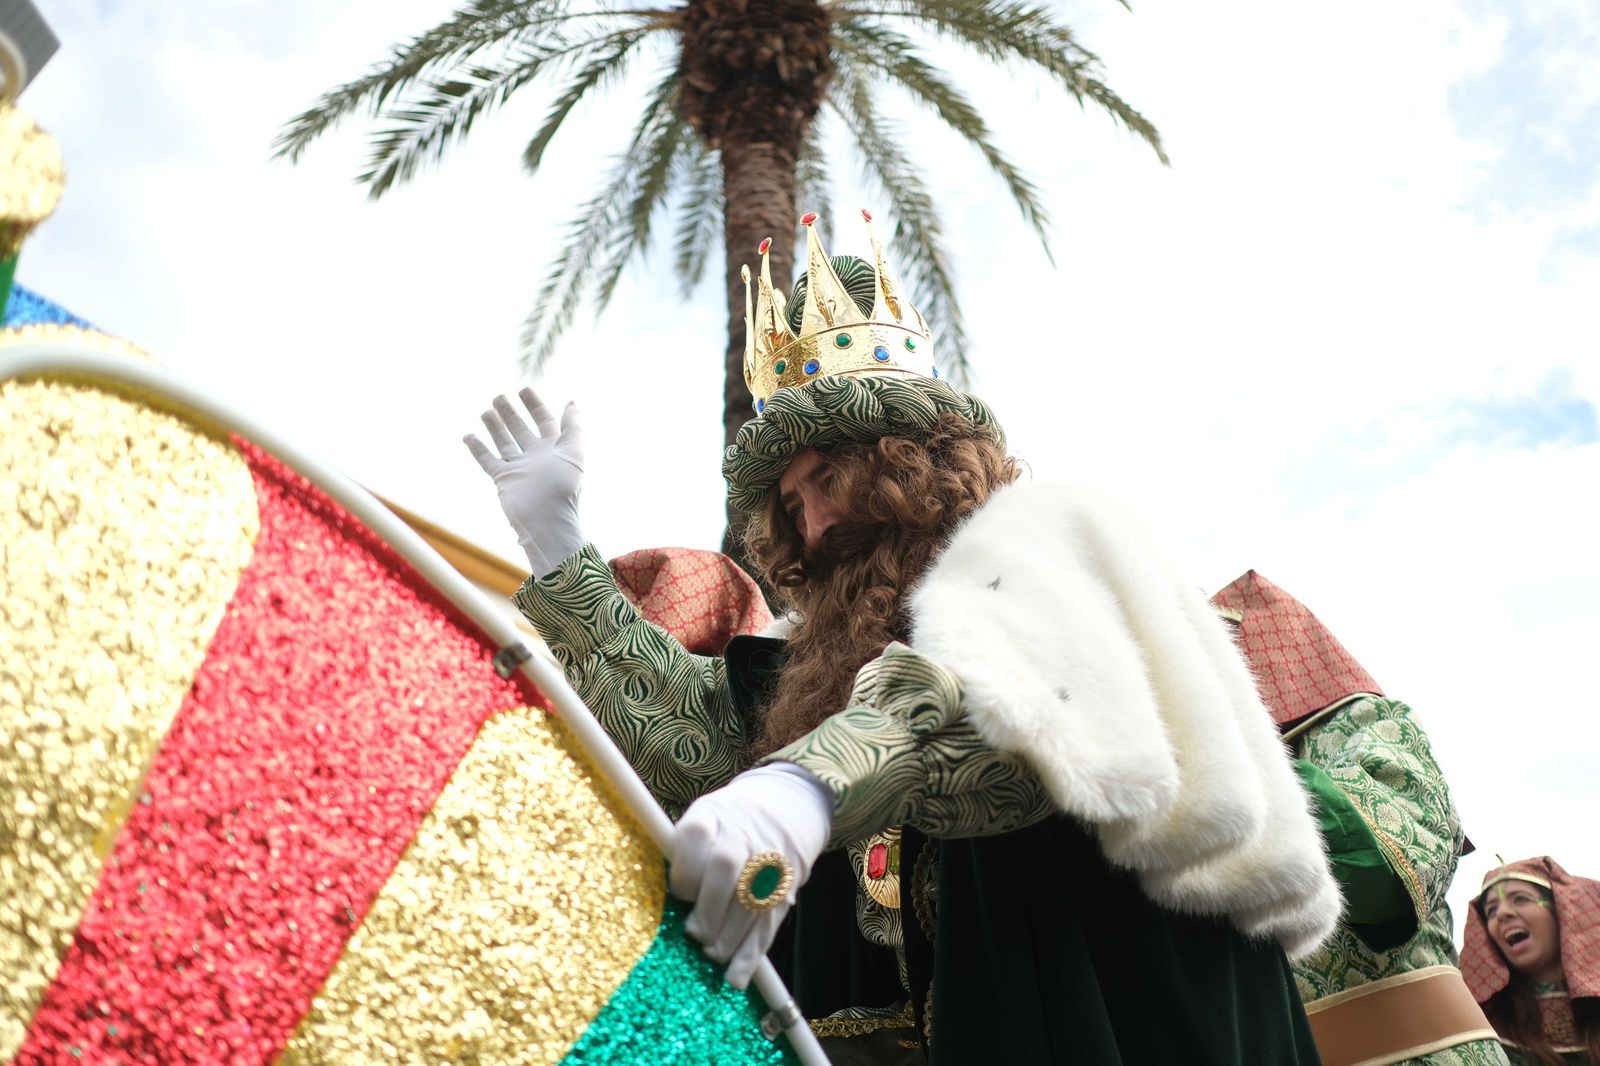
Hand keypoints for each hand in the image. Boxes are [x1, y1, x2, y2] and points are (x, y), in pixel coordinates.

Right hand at [464, 388, 584, 577]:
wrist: (547, 518)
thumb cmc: (564, 486)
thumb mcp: (574, 451)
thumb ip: (572, 426)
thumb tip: (571, 403)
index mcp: (555, 448)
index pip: (544, 420)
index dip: (535, 405)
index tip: (524, 389)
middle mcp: (536, 456)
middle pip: (521, 429)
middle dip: (511, 413)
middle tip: (499, 397)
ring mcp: (519, 467)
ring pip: (504, 441)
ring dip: (495, 426)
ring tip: (486, 411)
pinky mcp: (502, 479)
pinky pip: (487, 460)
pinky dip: (477, 448)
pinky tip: (468, 435)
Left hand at [670, 764, 833, 987]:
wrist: (784, 804)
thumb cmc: (726, 823)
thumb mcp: (701, 818)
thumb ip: (681, 853)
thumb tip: (655, 899)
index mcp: (712, 814)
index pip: (694, 837)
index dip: (684, 872)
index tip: (679, 894)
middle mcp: (742, 833)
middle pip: (725, 867)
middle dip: (708, 909)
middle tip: (695, 933)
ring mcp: (768, 858)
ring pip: (750, 899)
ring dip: (729, 937)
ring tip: (711, 953)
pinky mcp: (787, 885)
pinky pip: (769, 924)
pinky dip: (751, 955)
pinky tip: (735, 977)